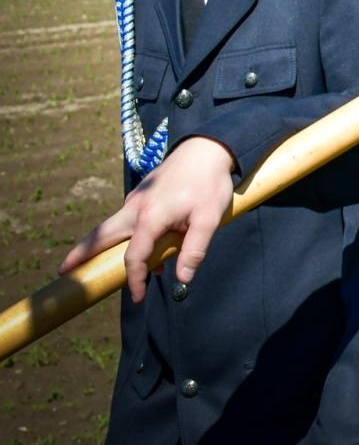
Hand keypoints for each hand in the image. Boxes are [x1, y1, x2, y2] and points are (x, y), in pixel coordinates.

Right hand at [60, 138, 236, 301]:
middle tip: (63, 272)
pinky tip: (139, 246)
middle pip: (102, 235)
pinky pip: (125, 219)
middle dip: (82, 254)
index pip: (134, 256)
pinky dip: (121, 235)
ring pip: (111, 226)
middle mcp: (135, 208)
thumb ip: (194, 249)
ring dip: (100, 245)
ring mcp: (136, 199)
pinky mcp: (142, 194)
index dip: (135, 280)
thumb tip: (183, 279)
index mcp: (150, 217)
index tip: (138, 297)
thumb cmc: (209, 183)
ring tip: (87, 263)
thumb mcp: (209, 219)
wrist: (207, 146)